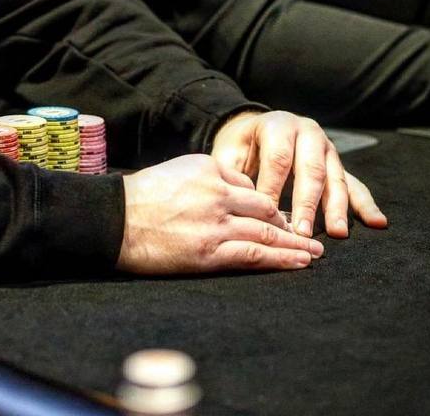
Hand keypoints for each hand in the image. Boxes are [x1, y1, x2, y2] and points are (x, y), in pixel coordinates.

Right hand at [117, 154, 322, 274]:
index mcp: (207, 168)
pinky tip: (299, 261)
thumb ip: (208, 177)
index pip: (248, 185)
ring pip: (267, 231)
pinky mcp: (210, 252)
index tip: (276, 214)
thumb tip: (238, 192)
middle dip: (287, 222)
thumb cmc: (140, 197)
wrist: (115, 220)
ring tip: (314, 252)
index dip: (266, 202)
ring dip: (295, 243)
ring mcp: (215, 223)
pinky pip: (255, 254)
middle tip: (306, 234)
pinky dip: (281, 258)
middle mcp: (216, 193)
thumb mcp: (176, 171)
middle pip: (265, 207)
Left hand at [210, 110, 387, 238]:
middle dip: (306, 204)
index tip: (268, 217)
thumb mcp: (229, 152)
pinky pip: (354, 184)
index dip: (273, 189)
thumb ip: (232, 173)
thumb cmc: (241, 147)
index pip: (278, 160)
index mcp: (278, 125)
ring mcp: (326, 148)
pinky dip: (366, 204)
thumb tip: (239, 200)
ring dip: (336, 208)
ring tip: (336, 233)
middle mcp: (307, 133)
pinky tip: (377, 222)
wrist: (255, 129)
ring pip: (334, 178)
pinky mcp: (338, 165)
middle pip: (310, 169)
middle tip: (302, 232)